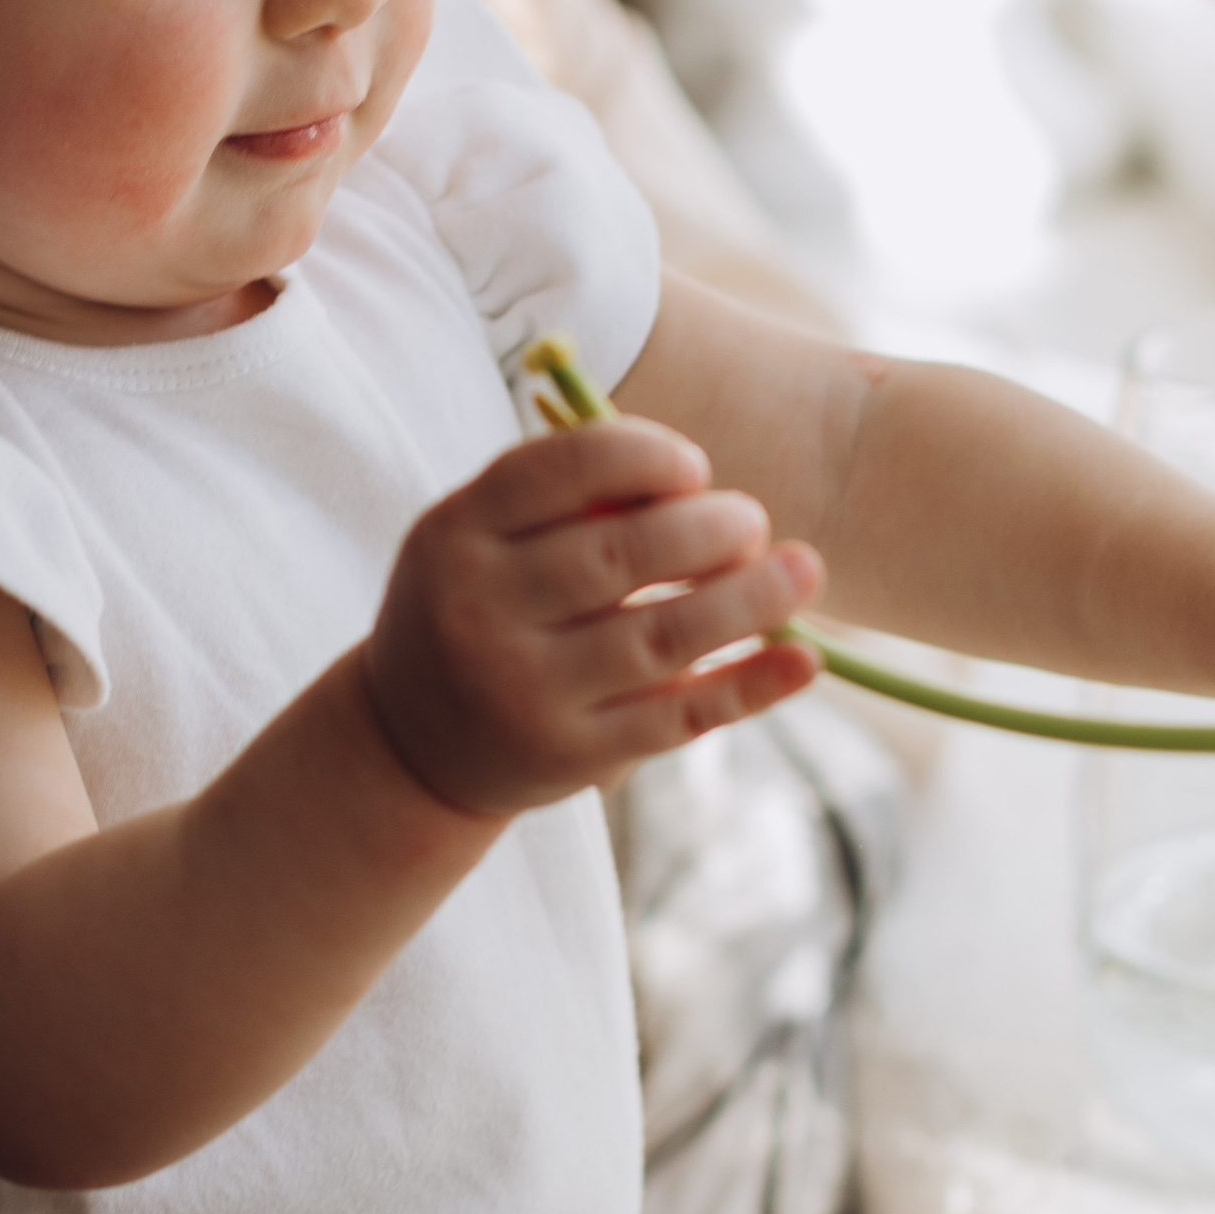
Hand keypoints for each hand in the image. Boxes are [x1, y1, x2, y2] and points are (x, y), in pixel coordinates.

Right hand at [365, 414, 822, 818]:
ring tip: (803, 569)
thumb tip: (696, 484)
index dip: (644, 456)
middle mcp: (480, 611)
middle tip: (751, 521)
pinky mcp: (569, 757)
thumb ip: (564, 504)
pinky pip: (676, 718)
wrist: (411, 746)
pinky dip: (749, 686)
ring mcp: (524, 692)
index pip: (560, 471)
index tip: (694, 468)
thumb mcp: (480, 541)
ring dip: (750, 599)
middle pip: (618, 555)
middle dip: (709, 529)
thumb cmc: (475, 610)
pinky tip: (803, 661)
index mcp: (456, 534)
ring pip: (661, 637)